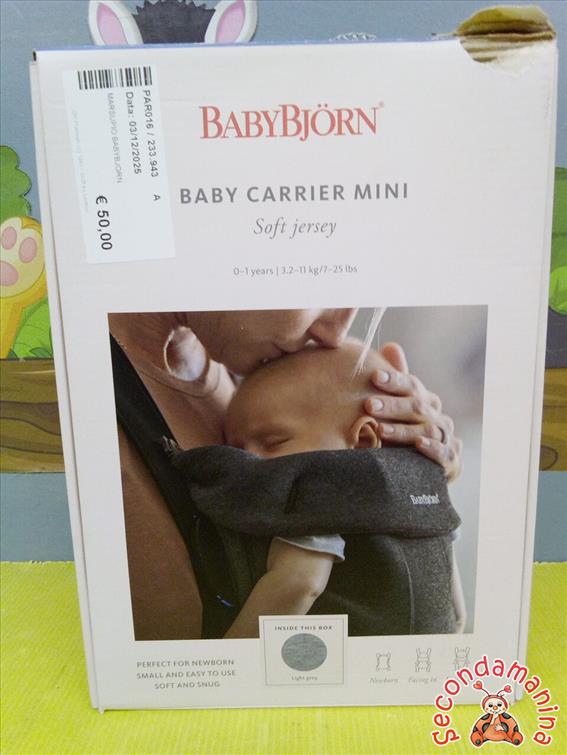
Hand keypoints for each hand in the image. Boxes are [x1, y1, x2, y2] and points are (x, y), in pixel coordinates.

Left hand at [363, 342, 462, 481]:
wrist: (418, 473)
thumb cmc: (400, 434)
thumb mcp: (393, 409)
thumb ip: (394, 381)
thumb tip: (391, 346)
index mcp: (425, 401)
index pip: (412, 386)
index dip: (395, 380)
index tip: (375, 376)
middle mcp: (438, 416)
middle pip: (417, 407)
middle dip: (392, 406)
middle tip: (369, 404)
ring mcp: (446, 439)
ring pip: (427, 430)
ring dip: (403, 430)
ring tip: (381, 429)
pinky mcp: (451, 462)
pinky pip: (444, 454)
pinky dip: (432, 448)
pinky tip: (418, 444)